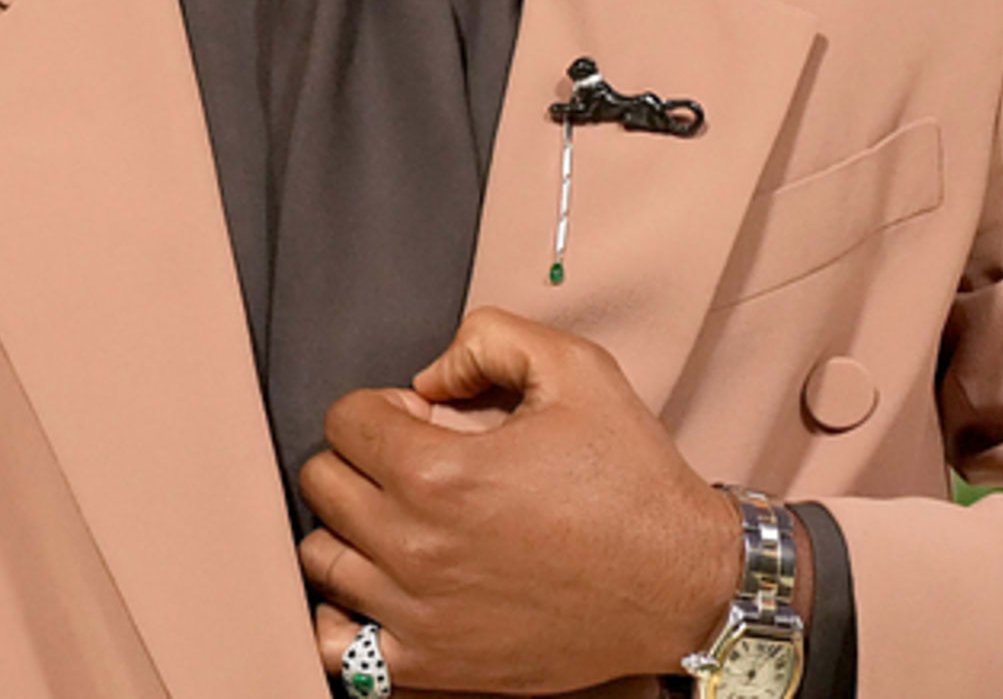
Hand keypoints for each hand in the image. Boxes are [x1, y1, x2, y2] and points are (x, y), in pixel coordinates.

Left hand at [298, 308, 737, 694]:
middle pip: (322, 483)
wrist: (681, 586)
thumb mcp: (578, 371)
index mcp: (439, 472)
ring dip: (353, 529)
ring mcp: (416, 613)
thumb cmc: (631, 482)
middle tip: (420, 466)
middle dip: (363, 459)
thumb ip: (490, 338)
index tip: (426, 422)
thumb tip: (428, 375)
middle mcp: (415, 547)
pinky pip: (334, 642)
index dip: (385, 408)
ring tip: (409, 523)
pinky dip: (344, 613)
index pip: (344, 420)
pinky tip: (386, 588)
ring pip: (321, 556)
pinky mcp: (430, 664)